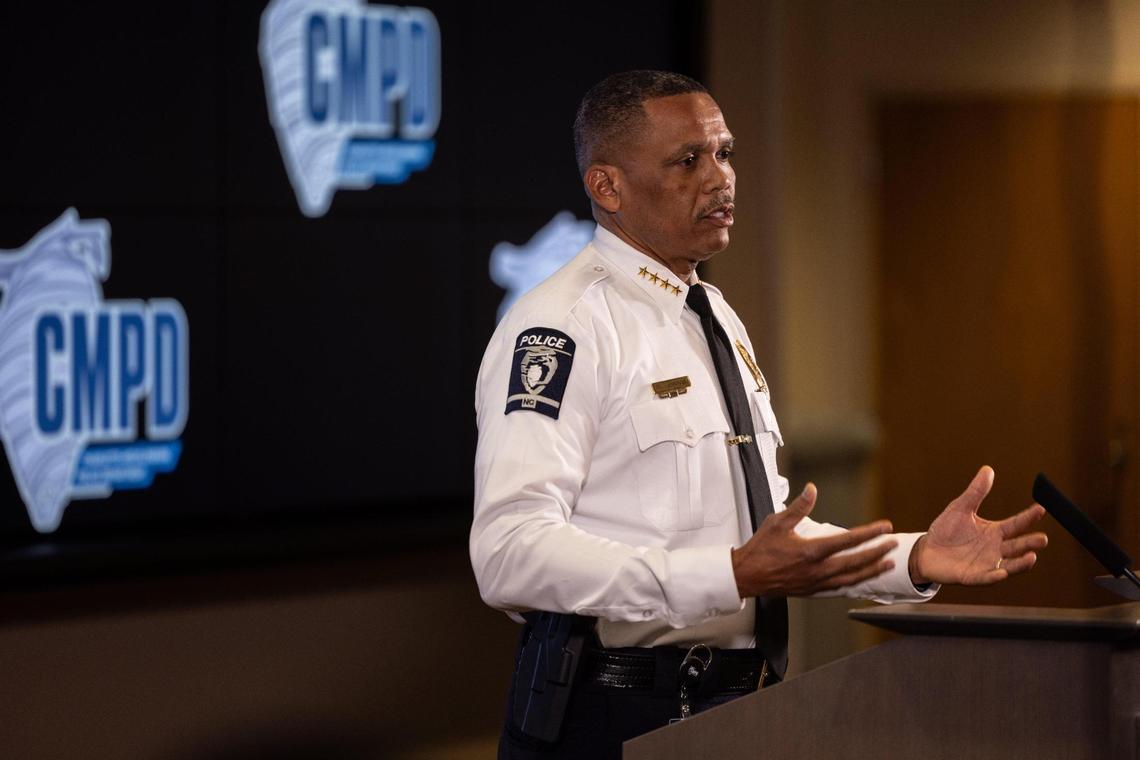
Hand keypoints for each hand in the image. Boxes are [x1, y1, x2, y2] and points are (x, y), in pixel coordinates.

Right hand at [732, 484, 897, 598]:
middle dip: (877, 552)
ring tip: (886, 564)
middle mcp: (817, 569)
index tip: (884, 527)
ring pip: (852, 578)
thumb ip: (798, 507)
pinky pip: (840, 588)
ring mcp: (816, 583)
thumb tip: (812, 490)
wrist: (746, 576)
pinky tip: (862, 579)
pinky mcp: (812, 591)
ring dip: (871, 570)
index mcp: (811, 551)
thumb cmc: (759, 550)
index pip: (848, 540)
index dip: (869, 533)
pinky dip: (855, 583)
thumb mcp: (777, 522)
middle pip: (856, 562)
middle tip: (892, 544)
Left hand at [909, 466, 1047, 585]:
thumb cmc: (946, 530)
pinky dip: (995, 576)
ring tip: (1032, 558)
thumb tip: (988, 469)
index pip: (1016, 524)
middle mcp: (995, 549)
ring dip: (1021, 563)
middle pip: (1017, 546)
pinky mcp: (973, 576)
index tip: (1041, 508)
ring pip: (1009, 565)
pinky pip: (986, 577)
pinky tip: (1002, 572)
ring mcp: (986, 564)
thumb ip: (976, 492)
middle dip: (1030, 543)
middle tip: (1043, 539)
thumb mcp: (961, 508)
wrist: (927, 550)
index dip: (1028, 517)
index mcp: (995, 532)